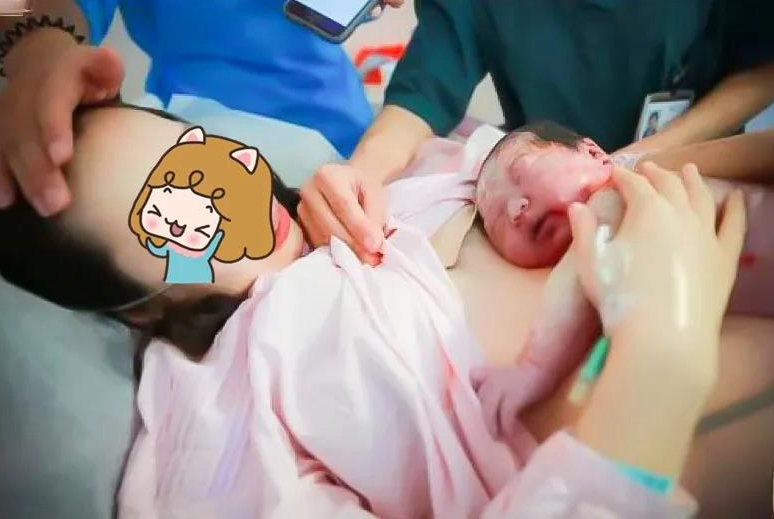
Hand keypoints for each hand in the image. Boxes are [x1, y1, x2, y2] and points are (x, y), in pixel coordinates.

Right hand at [0, 30, 123, 215]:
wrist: (41, 60)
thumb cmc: (84, 75)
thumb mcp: (99, 65)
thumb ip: (106, 68)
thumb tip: (110, 62)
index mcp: (53, 77)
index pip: (50, 102)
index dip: (53, 127)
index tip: (61, 157)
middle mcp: (25, 95)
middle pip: (28, 132)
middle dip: (41, 169)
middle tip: (58, 203)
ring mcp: (9, 112)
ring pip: (11, 146)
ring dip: (25, 180)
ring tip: (46, 209)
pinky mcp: (0, 129)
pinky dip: (0, 176)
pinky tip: (6, 201)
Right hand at [298, 163, 386, 264]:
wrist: (347, 184)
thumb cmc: (362, 188)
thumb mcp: (375, 196)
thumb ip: (374, 219)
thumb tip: (373, 246)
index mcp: (327, 176)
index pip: (343, 205)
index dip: (359, 228)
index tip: (375, 245)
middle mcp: (308, 191)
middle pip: (329, 224)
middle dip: (353, 244)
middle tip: (373, 258)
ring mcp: (301, 210)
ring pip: (323, 238)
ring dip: (345, 251)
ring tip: (366, 256)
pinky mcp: (300, 226)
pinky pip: (318, 244)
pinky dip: (336, 252)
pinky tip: (351, 253)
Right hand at [568, 163, 745, 381]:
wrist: (664, 336)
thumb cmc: (620, 298)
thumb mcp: (591, 263)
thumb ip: (585, 231)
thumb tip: (577, 207)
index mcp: (646, 210)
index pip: (633, 184)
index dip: (622, 176)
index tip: (614, 173)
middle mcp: (680, 213)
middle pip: (669, 184)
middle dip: (656, 174)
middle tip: (648, 168)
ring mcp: (706, 233)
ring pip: (702, 197)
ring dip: (693, 180)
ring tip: (690, 170)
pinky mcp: (724, 256)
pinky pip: (733, 224)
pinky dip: (734, 207)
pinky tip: (735, 197)